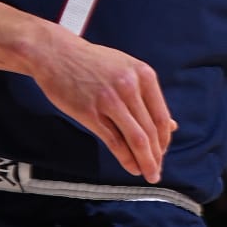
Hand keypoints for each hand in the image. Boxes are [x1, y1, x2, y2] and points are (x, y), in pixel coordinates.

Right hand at [24, 28, 174, 181]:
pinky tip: (130, 166)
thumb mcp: (126, 70)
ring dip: (145, 161)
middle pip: (151, 131)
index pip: (161, 117)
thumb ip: (147, 97)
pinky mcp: (89, 112)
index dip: (164, 141)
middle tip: (156, 172)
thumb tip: (172, 126)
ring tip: (148, 174)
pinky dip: (125, 158)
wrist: (54, 53)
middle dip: (156, 156)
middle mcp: (129, 86)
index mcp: (143, 75)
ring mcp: (109, 100)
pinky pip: (114, 141)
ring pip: (136, 139)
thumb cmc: (90, 62)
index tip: (162, 153)